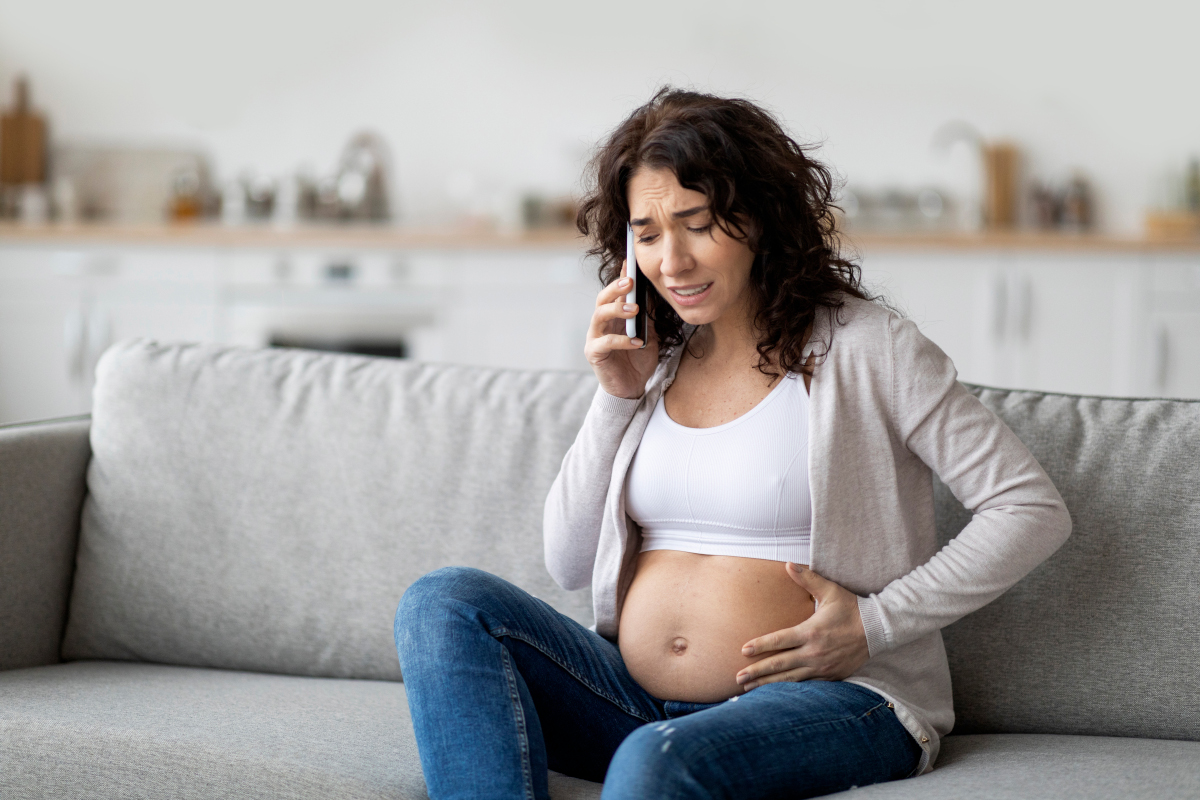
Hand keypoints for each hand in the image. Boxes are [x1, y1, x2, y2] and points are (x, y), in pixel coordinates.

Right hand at [584, 264, 658, 398]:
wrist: (632, 388)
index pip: (614, 292)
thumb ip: (648, 317)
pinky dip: (622, 340)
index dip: (620, 277)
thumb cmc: (638, 360)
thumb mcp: (648, 334)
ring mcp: (595, 338)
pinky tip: (637, 342)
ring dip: (617, 309)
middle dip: (615, 288)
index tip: (630, 263)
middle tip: (630, 281)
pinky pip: (605, 342)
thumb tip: (654, 293)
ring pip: (599, 315)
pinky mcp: (594, 354)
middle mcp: (601, 324)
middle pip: (602, 299)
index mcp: (613, 317)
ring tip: (635, 309)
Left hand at [734, 563, 869, 690]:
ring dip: (768, 684)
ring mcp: (822, 667)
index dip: (760, 645)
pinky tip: (776, 694)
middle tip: (738, 677)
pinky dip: (790, 690)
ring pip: (790, 679)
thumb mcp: (830, 591)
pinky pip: (806, 685)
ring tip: (749, 689)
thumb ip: (808, 579)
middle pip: (779, 664)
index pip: (779, 640)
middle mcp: (814, 652)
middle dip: (756, 672)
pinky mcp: (831, 676)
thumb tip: (788, 564)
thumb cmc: (853, 608)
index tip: (743, 650)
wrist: (879, 629)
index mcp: (811, 632)